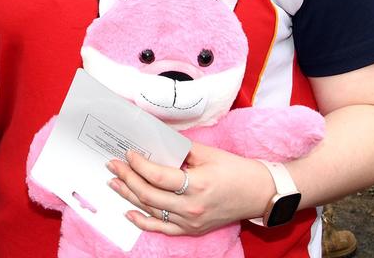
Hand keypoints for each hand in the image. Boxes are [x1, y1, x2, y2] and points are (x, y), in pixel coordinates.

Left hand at [106, 145, 272, 236]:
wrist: (260, 194)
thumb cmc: (237, 171)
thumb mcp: (210, 153)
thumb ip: (182, 150)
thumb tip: (158, 144)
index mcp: (197, 185)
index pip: (158, 176)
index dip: (139, 165)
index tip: (128, 153)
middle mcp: (191, 207)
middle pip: (149, 194)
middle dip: (127, 178)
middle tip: (113, 165)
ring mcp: (191, 221)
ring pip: (151, 211)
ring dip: (129, 196)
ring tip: (114, 182)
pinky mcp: (192, 230)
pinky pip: (162, 229)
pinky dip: (143, 221)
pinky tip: (128, 212)